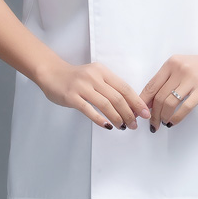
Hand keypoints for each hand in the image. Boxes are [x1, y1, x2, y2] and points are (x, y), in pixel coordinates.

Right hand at [35, 59, 150, 130]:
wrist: (52, 73)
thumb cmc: (76, 77)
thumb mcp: (95, 76)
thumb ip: (109, 87)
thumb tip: (129, 105)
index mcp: (103, 71)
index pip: (124, 88)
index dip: (136, 101)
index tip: (145, 113)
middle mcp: (94, 77)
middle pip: (117, 98)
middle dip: (129, 113)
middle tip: (134, 125)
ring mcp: (83, 87)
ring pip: (105, 104)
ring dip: (117, 118)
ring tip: (123, 127)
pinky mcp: (72, 97)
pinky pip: (89, 110)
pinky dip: (100, 119)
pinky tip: (107, 126)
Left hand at [140, 50, 197, 130]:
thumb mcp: (181, 66)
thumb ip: (166, 79)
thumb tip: (149, 102)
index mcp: (171, 63)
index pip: (151, 85)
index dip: (143, 102)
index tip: (141, 113)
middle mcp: (179, 69)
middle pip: (159, 97)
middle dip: (153, 114)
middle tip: (152, 124)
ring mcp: (191, 79)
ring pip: (169, 104)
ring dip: (163, 117)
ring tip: (163, 123)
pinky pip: (185, 108)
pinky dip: (176, 118)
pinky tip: (173, 122)